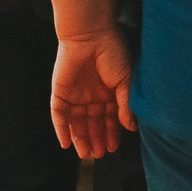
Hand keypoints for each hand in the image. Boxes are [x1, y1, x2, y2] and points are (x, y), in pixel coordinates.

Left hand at [49, 27, 134, 158]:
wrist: (90, 35)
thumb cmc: (113, 53)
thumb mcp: (126, 81)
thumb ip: (126, 105)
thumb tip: (132, 128)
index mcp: (110, 92)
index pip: (111, 118)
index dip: (113, 133)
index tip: (114, 147)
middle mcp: (92, 96)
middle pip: (93, 123)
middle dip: (97, 138)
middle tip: (100, 155)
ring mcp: (75, 95)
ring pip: (77, 123)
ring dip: (81, 138)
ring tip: (86, 155)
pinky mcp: (60, 93)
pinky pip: (59, 116)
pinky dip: (61, 130)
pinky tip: (66, 144)